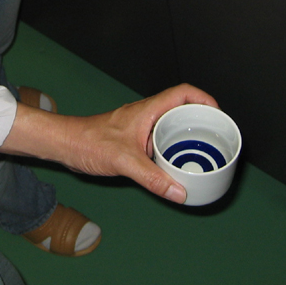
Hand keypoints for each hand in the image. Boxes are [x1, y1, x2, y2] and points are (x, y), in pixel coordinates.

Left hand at [0, 83, 217, 203]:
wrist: (66, 144)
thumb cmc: (88, 141)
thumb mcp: (124, 161)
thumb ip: (152, 178)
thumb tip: (179, 192)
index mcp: (148, 110)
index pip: (183, 93)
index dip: (205, 98)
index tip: (219, 114)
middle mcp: (146, 115)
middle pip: (182, 109)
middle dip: (201, 120)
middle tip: (217, 137)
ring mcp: (140, 127)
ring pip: (171, 125)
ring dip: (187, 135)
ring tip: (202, 153)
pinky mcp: (134, 140)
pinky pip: (160, 139)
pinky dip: (172, 148)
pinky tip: (175, 165)